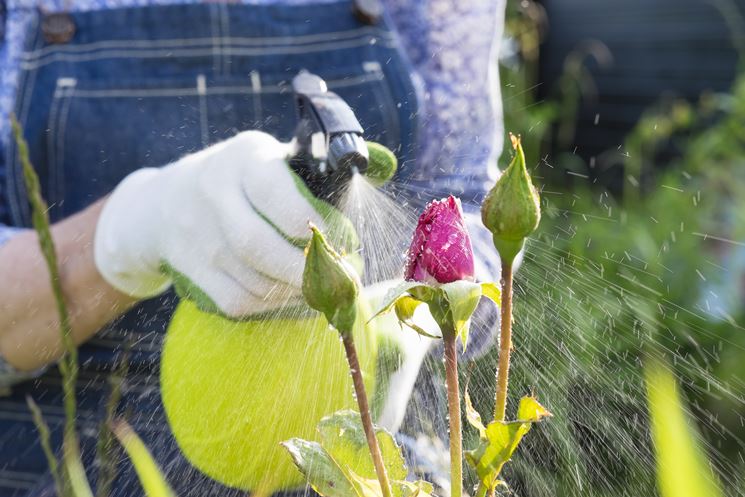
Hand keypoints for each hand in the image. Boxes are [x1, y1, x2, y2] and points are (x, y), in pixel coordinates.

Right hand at [94, 131, 355, 317]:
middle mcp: (212, 194)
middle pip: (260, 247)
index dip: (320, 229)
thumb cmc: (241, 180)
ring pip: (252, 280)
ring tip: (321, 287)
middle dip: (308, 271)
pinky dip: (271, 305)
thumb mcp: (272, 158)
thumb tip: (385, 166)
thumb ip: (319, 169)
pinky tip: (290, 294)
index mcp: (244, 160)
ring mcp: (196, 237)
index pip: (282, 200)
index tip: (345, 241)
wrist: (162, 203)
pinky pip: (238, 301)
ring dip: (295, 292)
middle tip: (340, 278)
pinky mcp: (190, 271)